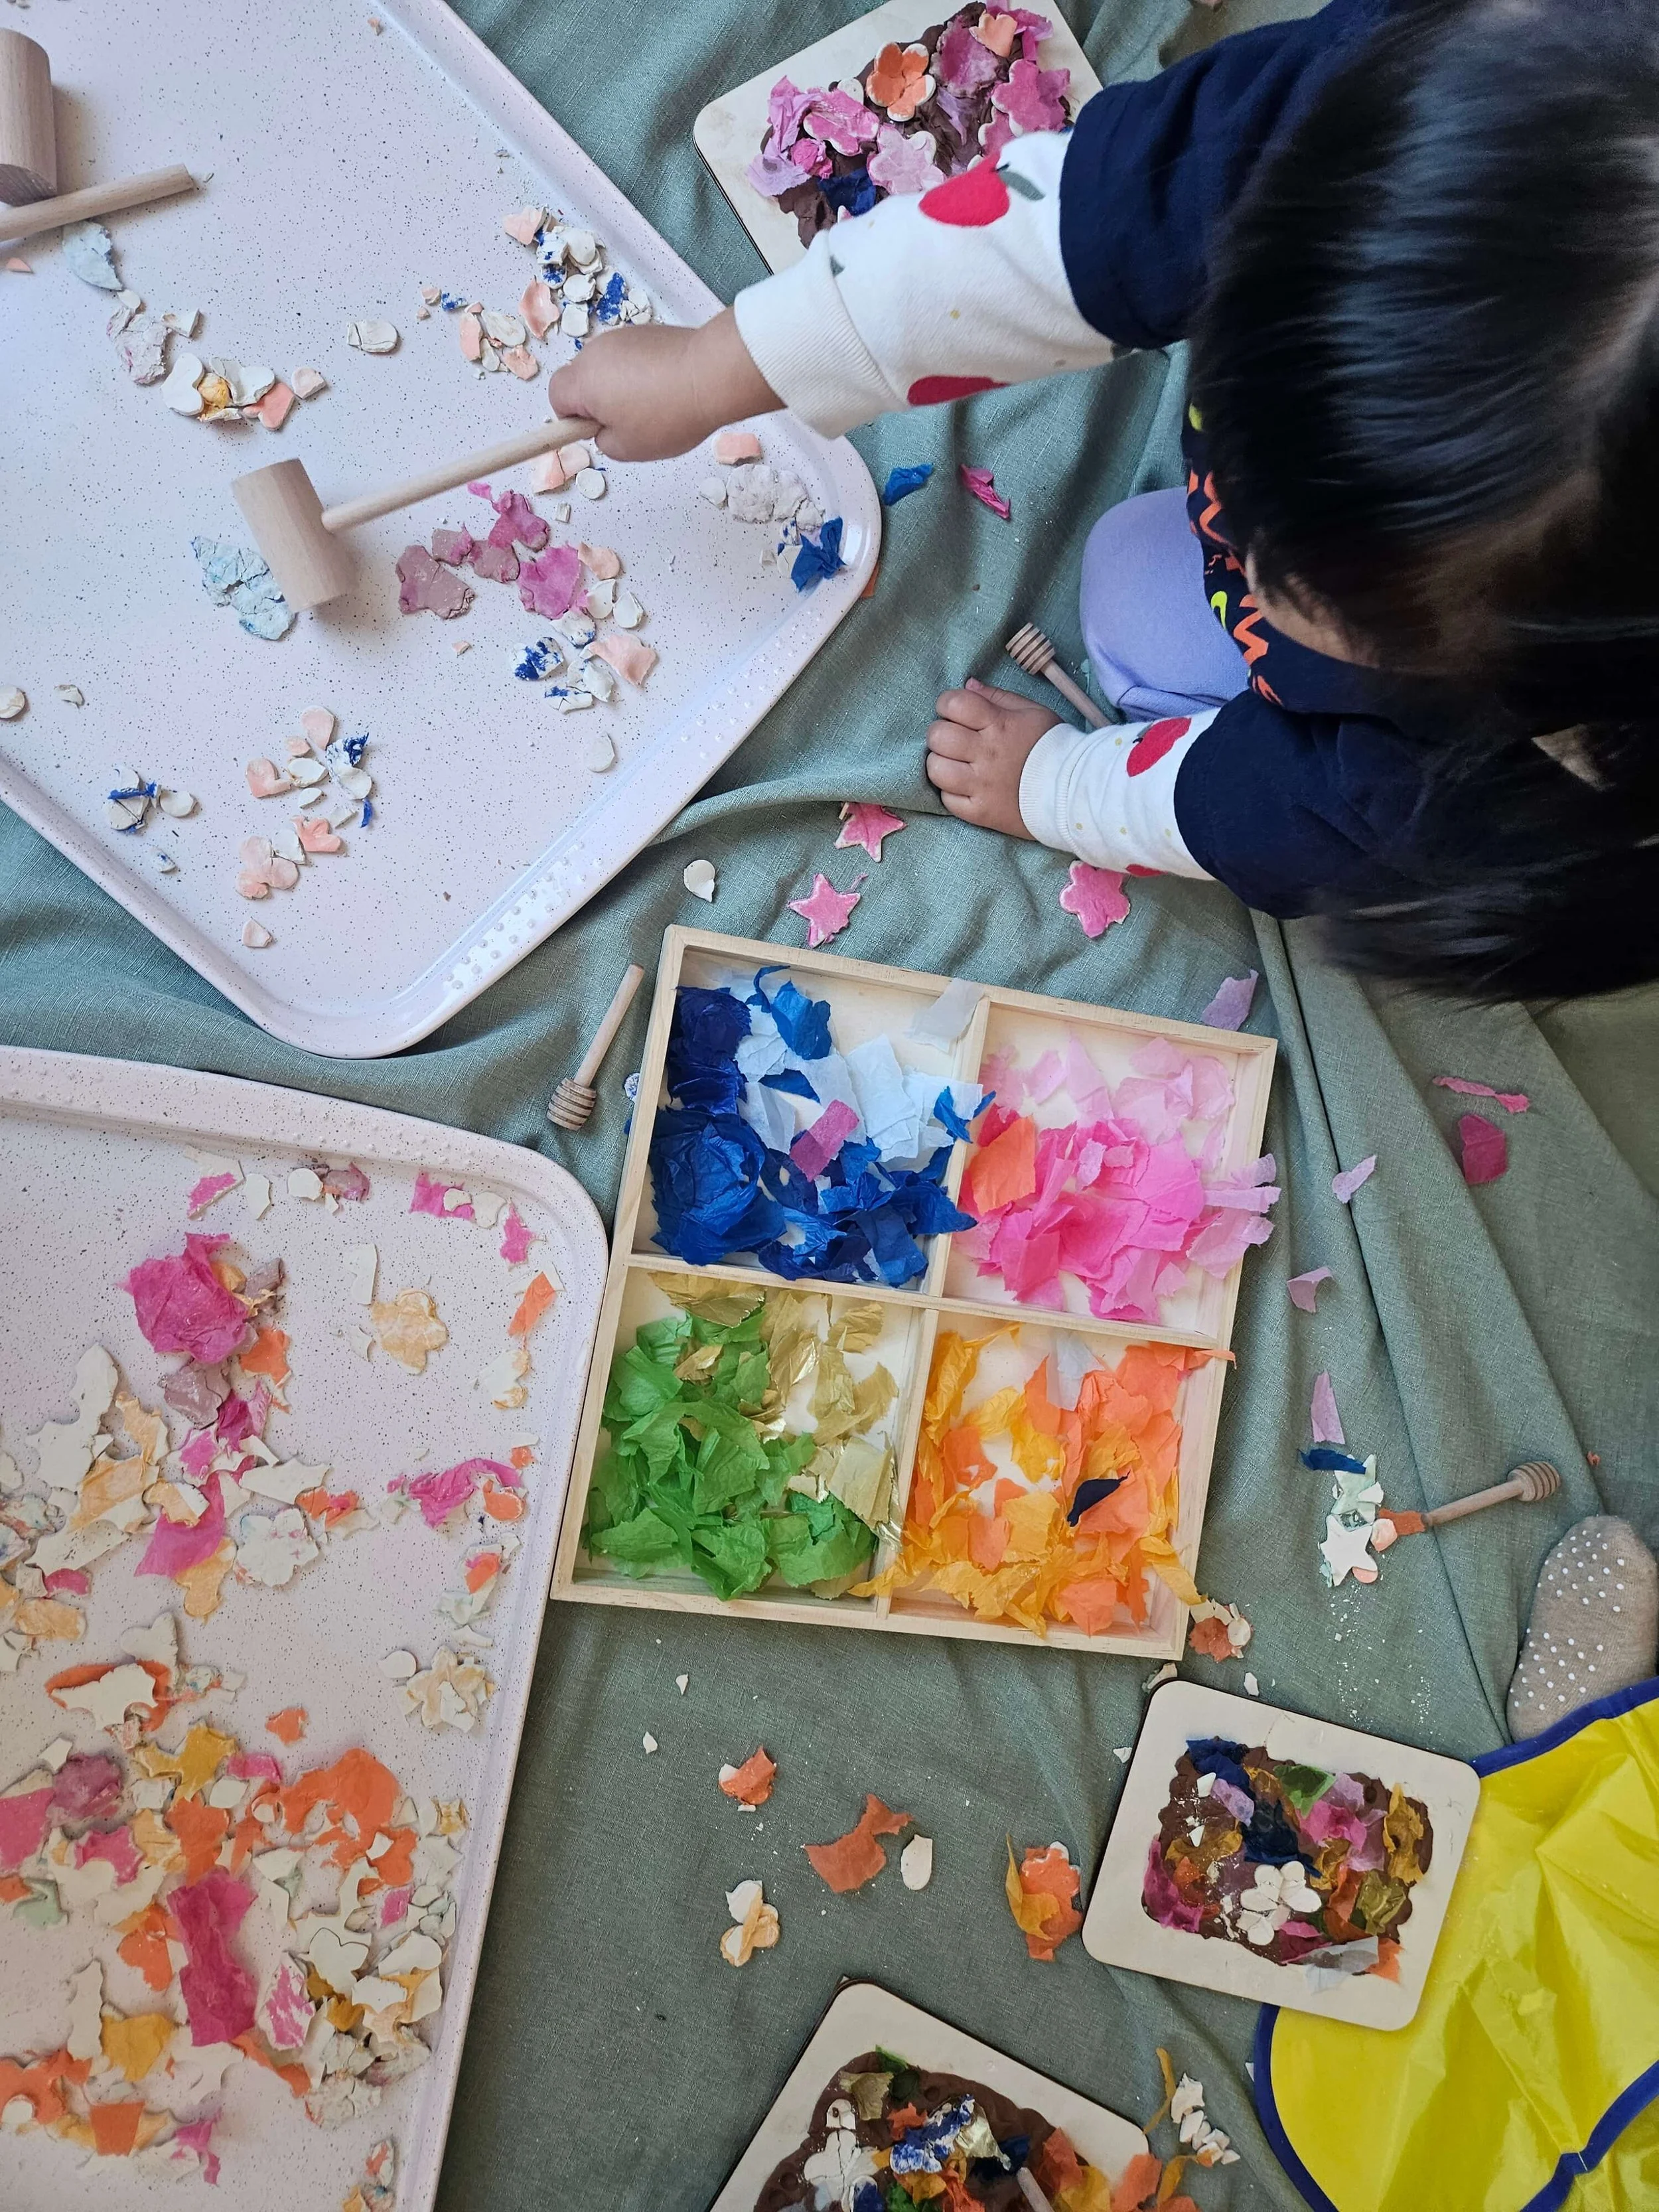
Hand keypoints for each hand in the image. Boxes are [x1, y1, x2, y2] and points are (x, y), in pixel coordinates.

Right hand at [547, 309, 781, 462]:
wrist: (711, 375)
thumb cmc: (667, 416)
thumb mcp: (627, 448)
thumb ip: (602, 441)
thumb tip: (603, 428)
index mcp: (583, 380)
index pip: (555, 396)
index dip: (569, 418)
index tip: (593, 430)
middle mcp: (596, 351)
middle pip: (580, 378)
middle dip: (596, 401)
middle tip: (627, 423)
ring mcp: (621, 337)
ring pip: (606, 367)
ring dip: (619, 386)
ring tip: (652, 406)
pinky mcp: (645, 332)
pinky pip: (629, 356)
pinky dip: (639, 372)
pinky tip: (664, 388)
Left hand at [924, 679, 1059, 836]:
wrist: (1075, 792)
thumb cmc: (1054, 746)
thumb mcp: (1032, 712)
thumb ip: (997, 697)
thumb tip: (968, 685)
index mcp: (999, 724)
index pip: (954, 703)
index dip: (947, 704)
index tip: (954, 712)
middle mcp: (986, 754)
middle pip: (938, 736)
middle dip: (940, 733)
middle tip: (954, 739)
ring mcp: (981, 786)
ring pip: (936, 769)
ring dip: (941, 763)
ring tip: (955, 764)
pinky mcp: (980, 813)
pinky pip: (947, 800)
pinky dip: (950, 792)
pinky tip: (964, 786)